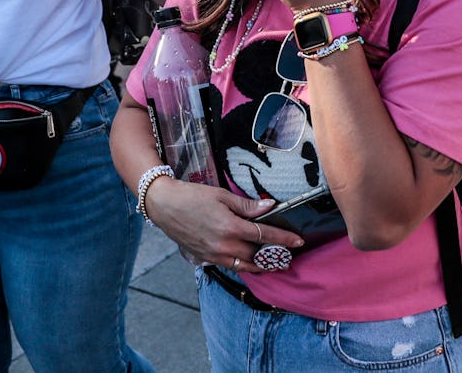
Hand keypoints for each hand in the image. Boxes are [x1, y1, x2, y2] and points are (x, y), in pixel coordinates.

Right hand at [146, 177, 302, 272]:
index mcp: (230, 227)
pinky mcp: (206, 258)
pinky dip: (244, 266)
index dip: (284, 238)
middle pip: (257, 255)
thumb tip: (269, 206)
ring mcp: (214, 255)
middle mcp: (224, 245)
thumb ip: (247, 205)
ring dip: (262, 265)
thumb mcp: (221, 195)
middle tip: (290, 254)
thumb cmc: (191, 196)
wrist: (164, 205)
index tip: (298, 241)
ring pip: (245, 266)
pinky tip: (251, 263)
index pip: (264, 236)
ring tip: (276, 264)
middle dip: (276, 255)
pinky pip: (231, 266)